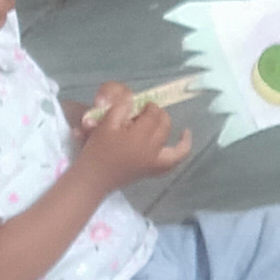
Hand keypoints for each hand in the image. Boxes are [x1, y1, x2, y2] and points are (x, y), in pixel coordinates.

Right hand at [71, 84, 191, 190]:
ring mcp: (154, 162)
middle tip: (151, 112)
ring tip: (184, 132)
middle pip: (164, 127)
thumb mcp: (106, 125)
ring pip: (177, 148)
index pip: (153, 115)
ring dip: (181, 138)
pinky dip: (180, 154)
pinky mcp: (152, 171)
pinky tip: (180, 146)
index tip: (143, 104)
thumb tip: (134, 101)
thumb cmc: (98, 150)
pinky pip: (173, 163)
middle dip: (160, 116)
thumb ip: (121, 109)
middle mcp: (152, 149)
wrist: (94, 177)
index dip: (150, 107)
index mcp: (139, 136)